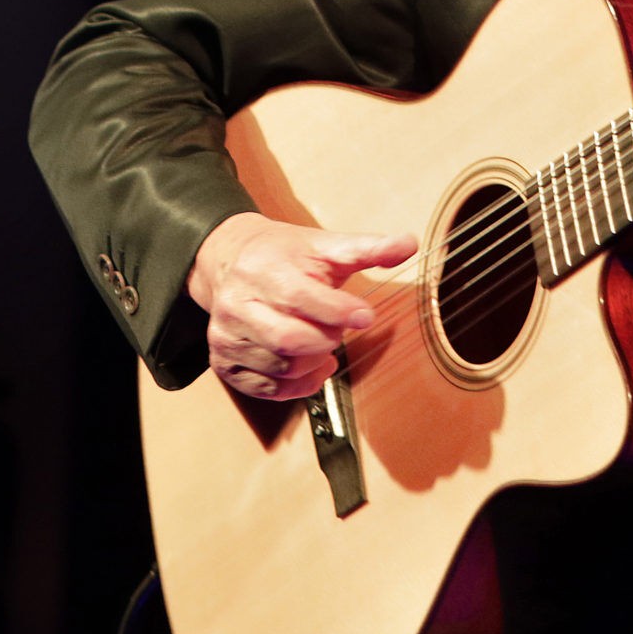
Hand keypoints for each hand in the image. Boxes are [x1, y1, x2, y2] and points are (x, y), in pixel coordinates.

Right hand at [186, 213, 415, 399]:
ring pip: (281, 367)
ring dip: (315, 362)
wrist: (230, 259)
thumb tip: (408, 244)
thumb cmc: (285, 255)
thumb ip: (368, 248)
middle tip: (340, 327)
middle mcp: (238, 304)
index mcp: (264, 270)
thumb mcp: (325, 244)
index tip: (366, 316)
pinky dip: (298, 386)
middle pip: (289, 339)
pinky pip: (266, 389)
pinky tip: (313, 368)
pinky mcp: (223, 361)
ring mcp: (227, 335)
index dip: (339, 311)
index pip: (300, 296)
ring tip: (325, 342)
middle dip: (327, 338)